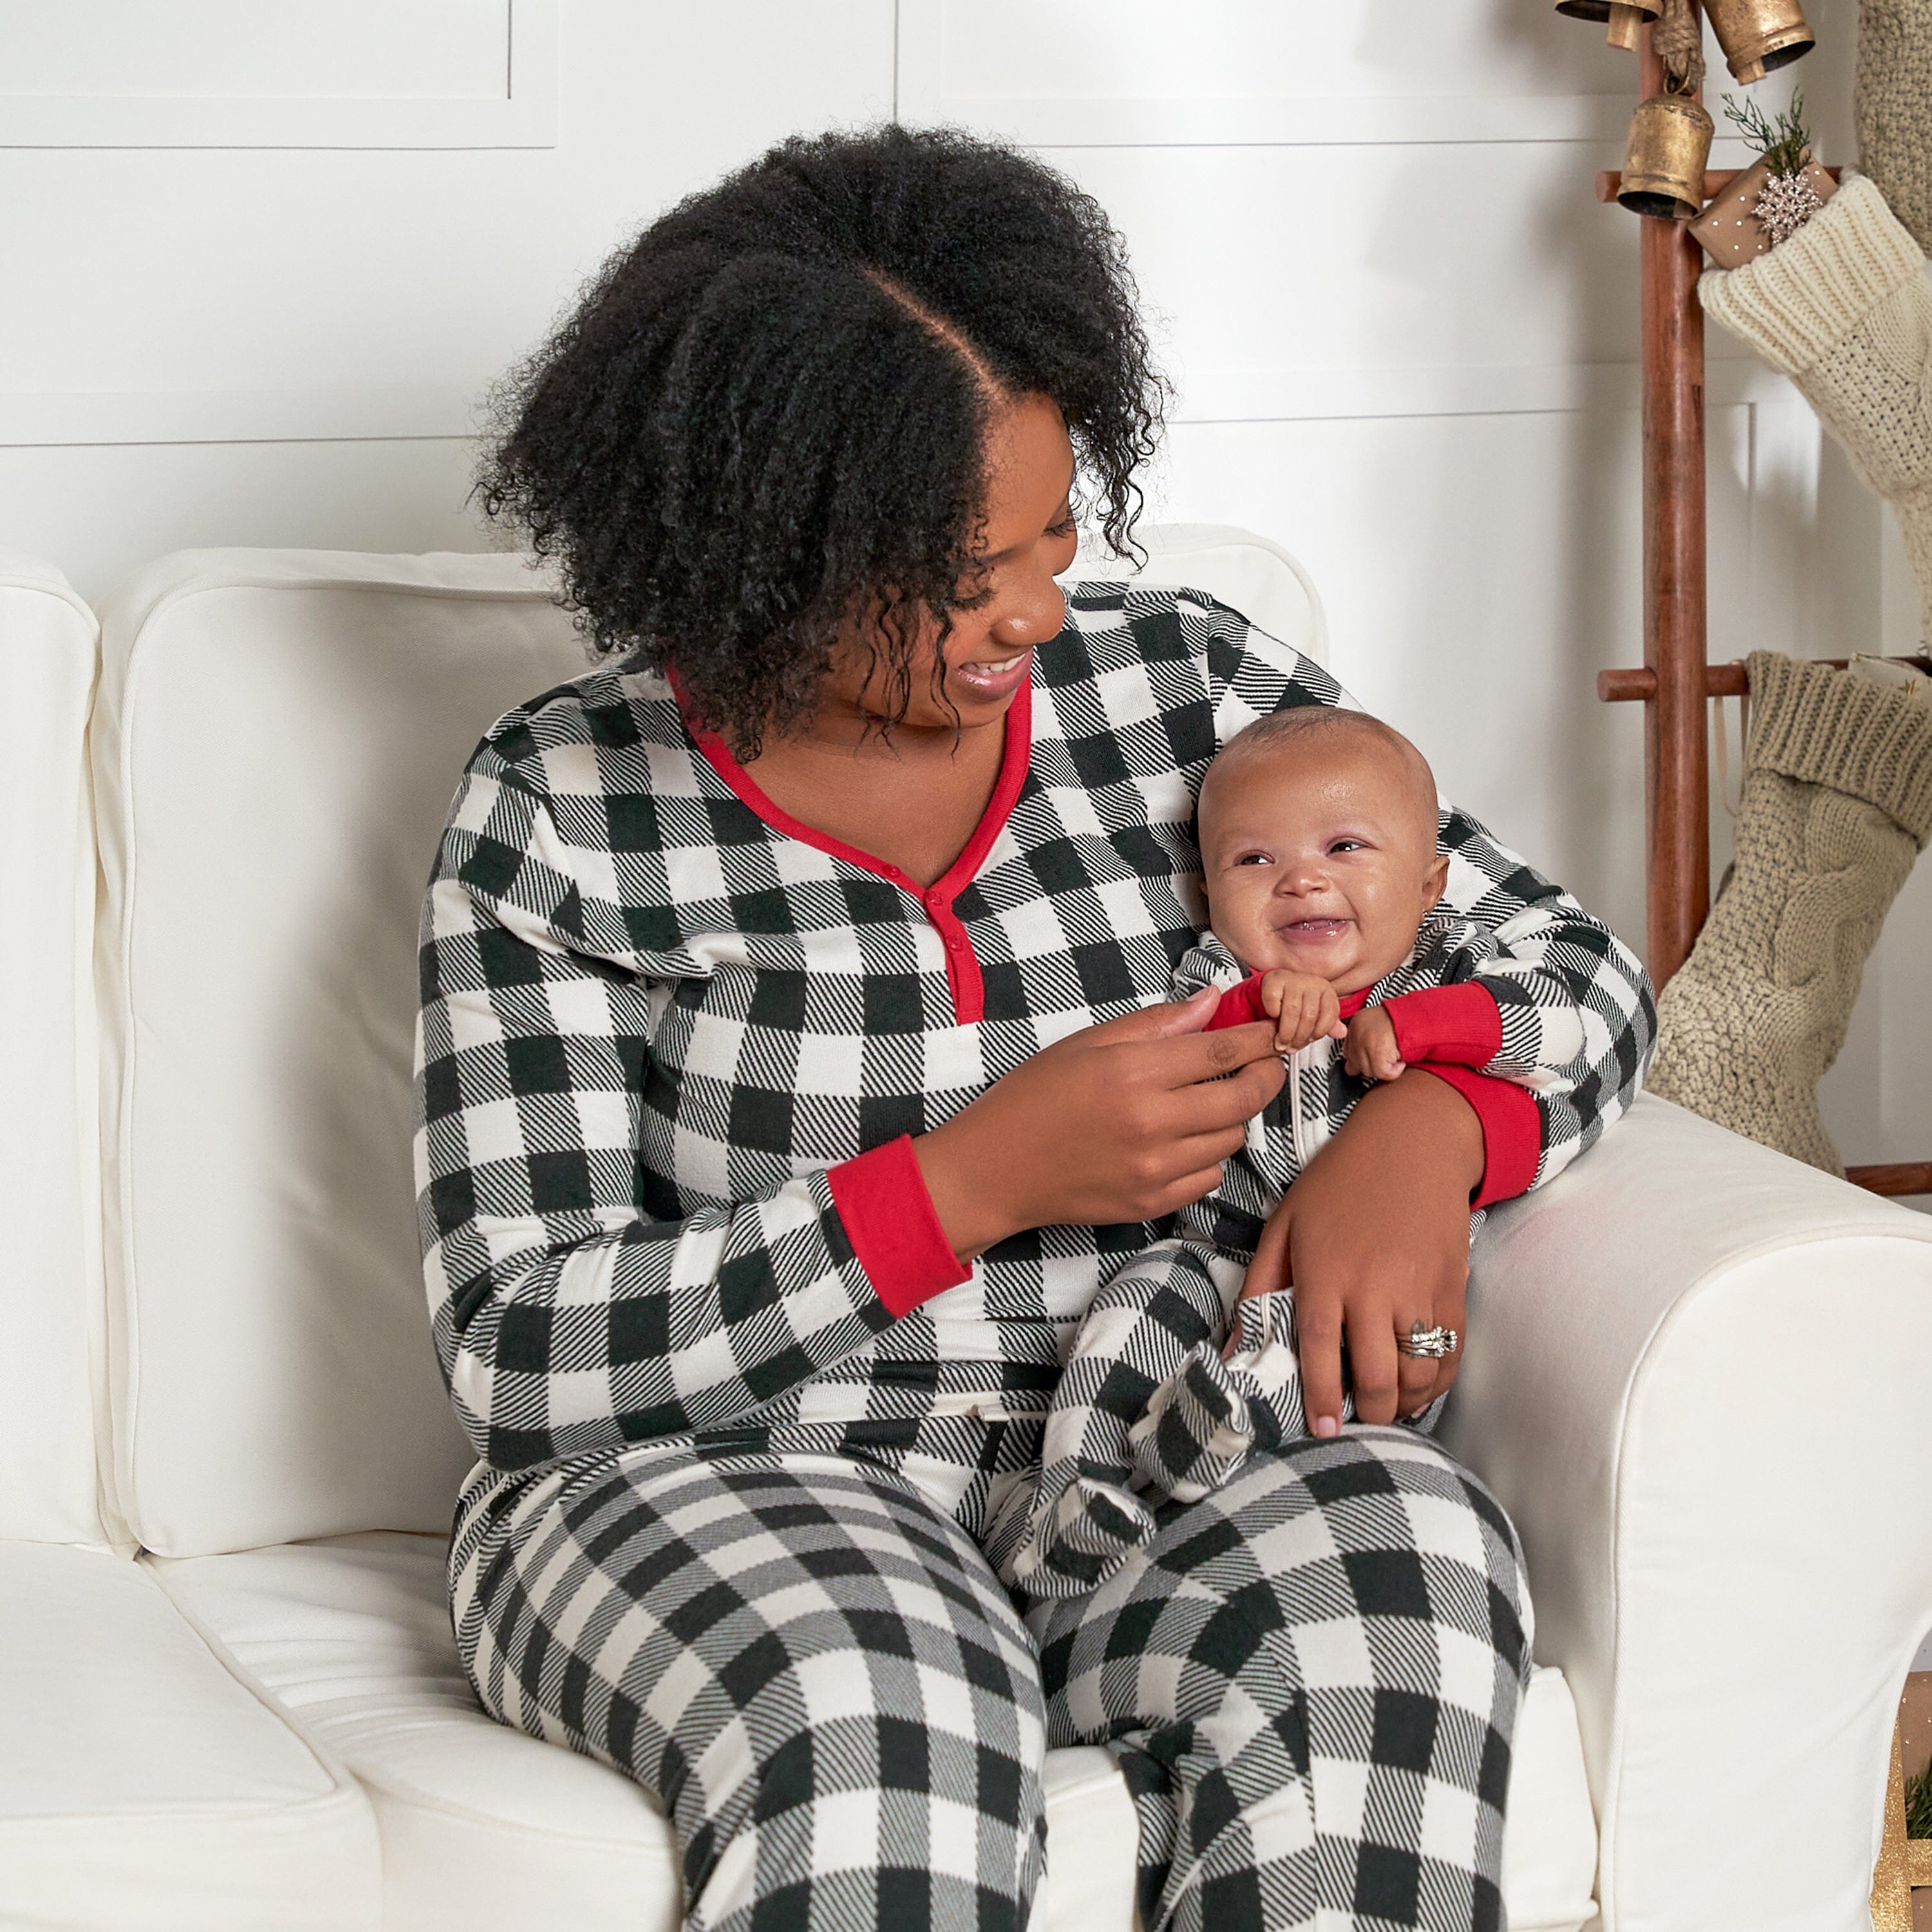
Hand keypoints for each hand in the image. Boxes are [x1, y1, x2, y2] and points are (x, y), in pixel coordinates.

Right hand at [915, 990, 1286, 1259]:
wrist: (995, 1169)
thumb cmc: (1033, 1097)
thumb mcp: (1086, 1044)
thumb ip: (1155, 1023)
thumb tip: (1211, 1002)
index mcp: (1133, 1074)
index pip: (1221, 1053)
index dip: (1257, 1038)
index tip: (1272, 1029)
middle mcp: (1151, 1124)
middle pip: (1242, 1098)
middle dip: (1265, 1075)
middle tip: (1266, 1062)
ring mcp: (1155, 1170)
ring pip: (1231, 1139)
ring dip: (1231, 1116)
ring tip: (1208, 1101)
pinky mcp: (1151, 1203)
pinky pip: (1209, 1177)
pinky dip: (1208, 1156)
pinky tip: (1183, 1140)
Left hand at [1238, 1070, 1479, 1431]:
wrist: (1413, 1142)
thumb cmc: (1337, 1183)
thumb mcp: (1284, 1224)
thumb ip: (1259, 1288)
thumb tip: (1234, 1348)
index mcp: (1326, 1270)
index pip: (1321, 1348)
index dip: (1321, 1396)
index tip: (1320, 1429)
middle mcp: (1375, 1286)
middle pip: (1377, 1374)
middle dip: (1368, 1413)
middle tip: (1354, 1425)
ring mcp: (1420, 1289)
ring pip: (1419, 1372)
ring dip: (1404, 1403)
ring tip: (1385, 1408)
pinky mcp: (1454, 1288)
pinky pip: (1451, 1353)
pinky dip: (1436, 1381)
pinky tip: (1417, 1387)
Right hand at [1260, 969, 1343, 1052]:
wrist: (1275, 983)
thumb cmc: (1296, 999)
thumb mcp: (1316, 1011)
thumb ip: (1328, 1023)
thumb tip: (1341, 1033)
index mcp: (1325, 989)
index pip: (1330, 1014)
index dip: (1319, 1032)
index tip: (1310, 1041)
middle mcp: (1311, 982)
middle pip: (1309, 1016)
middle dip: (1299, 1037)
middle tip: (1292, 1047)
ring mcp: (1292, 980)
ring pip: (1292, 1012)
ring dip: (1286, 1033)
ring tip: (1282, 1042)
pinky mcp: (1273, 981)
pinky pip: (1274, 1004)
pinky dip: (1272, 1015)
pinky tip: (1273, 1019)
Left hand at [1343, 1005, 1405, 1081]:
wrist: (1420, 1018)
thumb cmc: (1404, 1023)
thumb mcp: (1378, 1027)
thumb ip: (1363, 1043)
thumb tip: (1350, 1069)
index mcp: (1356, 1023)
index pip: (1348, 1052)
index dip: (1363, 1058)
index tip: (1376, 1056)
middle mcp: (1357, 1032)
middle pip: (1355, 1064)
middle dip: (1373, 1064)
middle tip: (1388, 1056)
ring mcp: (1365, 1042)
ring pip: (1368, 1071)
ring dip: (1385, 1068)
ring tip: (1396, 1054)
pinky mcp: (1377, 1053)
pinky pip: (1382, 1073)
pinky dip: (1395, 1071)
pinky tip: (1401, 1060)